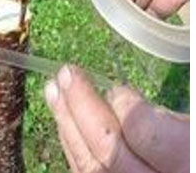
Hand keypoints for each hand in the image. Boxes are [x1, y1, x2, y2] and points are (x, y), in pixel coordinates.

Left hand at [44, 65, 188, 171]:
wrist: (184, 171)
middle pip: (109, 154)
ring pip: (91, 168)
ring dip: (67, 125)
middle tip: (66, 73)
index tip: (117, 89)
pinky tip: (65, 122)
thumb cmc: (192, 146)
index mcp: (188, 162)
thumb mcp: (191, 128)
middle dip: (82, 109)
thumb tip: (122, 103)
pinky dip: (74, 147)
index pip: (146, 136)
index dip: (127, 108)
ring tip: (54, 90)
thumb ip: (167, 123)